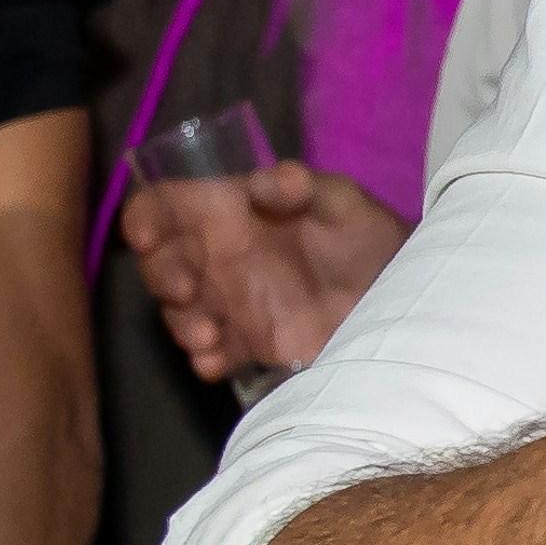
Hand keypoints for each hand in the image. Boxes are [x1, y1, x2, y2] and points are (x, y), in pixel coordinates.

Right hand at [122, 160, 405, 383]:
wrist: (401, 292)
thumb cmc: (365, 233)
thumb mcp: (342, 202)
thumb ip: (304, 187)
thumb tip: (265, 182)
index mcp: (227, 213)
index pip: (164, 207)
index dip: (144, 218)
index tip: (146, 237)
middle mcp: (216, 257)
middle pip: (161, 263)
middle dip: (161, 277)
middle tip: (187, 289)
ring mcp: (229, 303)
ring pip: (180, 313)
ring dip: (181, 324)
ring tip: (208, 336)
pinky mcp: (249, 343)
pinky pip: (212, 353)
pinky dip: (206, 360)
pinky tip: (217, 362)